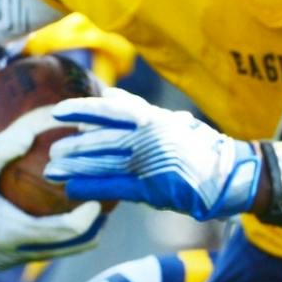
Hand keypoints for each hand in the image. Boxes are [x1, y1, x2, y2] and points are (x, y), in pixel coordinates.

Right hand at [0, 106, 107, 269]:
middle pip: (69, 248)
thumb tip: (44, 119)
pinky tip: (62, 216)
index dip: (88, 219)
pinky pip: (40, 252)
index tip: (101, 201)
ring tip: (94, 214)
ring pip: (57, 254)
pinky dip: (55, 238)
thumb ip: (6, 145)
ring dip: (76, 237)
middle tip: (107, 209)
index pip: (64, 232)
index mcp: (9, 234)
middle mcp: (12, 254)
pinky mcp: (3, 262)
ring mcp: (8, 261)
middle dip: (92, 231)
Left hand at [46, 90, 260, 221]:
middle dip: (74, 145)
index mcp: (153, 120)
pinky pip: (113, 186)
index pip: (110, 110)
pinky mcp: (152, 187)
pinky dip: (90, 186)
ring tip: (52, 168)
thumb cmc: (199, 147)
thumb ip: (138, 110)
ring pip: (102, 162)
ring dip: (74, 166)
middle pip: (100, 139)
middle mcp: (148, 138)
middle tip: (53, 148)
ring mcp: (149, 163)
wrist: (229, 175)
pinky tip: (71, 187)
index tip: (57, 111)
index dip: (81, 109)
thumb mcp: (170, 120)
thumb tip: (111, 94)